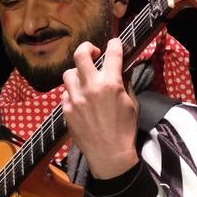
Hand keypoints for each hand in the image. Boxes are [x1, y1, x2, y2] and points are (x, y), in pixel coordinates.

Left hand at [61, 38, 138, 178]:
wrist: (108, 153)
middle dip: (86, 47)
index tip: (114, 42)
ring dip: (77, 73)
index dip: (114, 43)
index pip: (112, 53)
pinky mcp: (65, 108)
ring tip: (85, 80)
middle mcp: (90, 87)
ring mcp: (75, 98)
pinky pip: (66, 93)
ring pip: (69, 73)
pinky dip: (73, 93)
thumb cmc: (124, 129)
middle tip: (93, 52)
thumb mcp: (131, 103)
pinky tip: (81, 100)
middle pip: (80, 55)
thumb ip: (124, 83)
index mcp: (110, 84)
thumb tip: (121, 69)